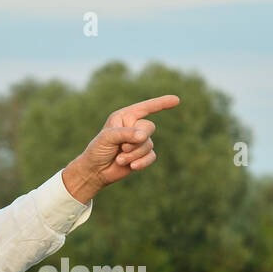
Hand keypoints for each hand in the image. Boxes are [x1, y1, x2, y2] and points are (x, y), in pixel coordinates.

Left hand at [62, 95, 180, 203]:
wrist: (96, 171)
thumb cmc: (98, 150)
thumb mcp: (108, 137)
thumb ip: (126, 134)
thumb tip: (144, 136)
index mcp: (125, 117)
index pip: (146, 107)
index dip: (161, 103)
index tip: (176, 100)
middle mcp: (134, 127)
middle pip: (149, 128)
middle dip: (135, 140)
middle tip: (121, 147)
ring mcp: (139, 142)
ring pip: (149, 145)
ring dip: (134, 154)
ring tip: (119, 158)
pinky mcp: (142, 156)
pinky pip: (151, 156)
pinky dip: (142, 162)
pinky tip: (132, 166)